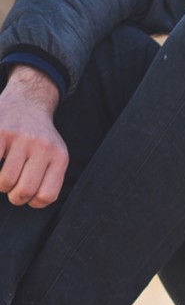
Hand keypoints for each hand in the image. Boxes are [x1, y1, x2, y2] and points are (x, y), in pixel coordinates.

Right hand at [0, 65, 67, 207]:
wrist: (28, 102)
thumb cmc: (39, 137)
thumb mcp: (54, 154)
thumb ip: (49, 176)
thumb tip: (34, 201)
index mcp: (59, 157)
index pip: (47, 195)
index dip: (33, 202)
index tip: (28, 195)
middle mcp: (43, 147)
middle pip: (25, 191)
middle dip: (14, 197)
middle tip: (12, 187)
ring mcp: (21, 139)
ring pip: (5, 181)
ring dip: (0, 184)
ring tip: (2, 173)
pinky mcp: (1, 132)